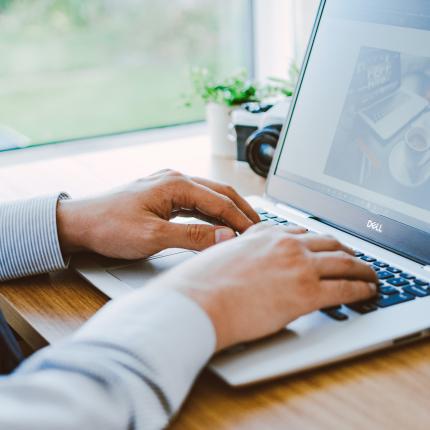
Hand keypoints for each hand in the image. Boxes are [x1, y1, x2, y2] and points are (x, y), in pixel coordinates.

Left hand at [57, 170, 259, 258]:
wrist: (80, 222)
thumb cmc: (110, 227)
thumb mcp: (153, 236)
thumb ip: (193, 236)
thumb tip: (226, 236)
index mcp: (175, 184)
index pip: (220, 201)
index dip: (241, 219)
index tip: (256, 234)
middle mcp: (175, 179)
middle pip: (220, 192)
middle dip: (241, 210)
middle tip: (259, 227)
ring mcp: (169, 185)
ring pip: (209, 196)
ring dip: (228, 211)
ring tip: (245, 227)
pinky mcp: (163, 195)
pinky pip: (196, 202)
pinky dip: (211, 213)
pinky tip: (219, 224)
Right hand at [150, 223, 377, 350]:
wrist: (197, 302)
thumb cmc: (201, 283)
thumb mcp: (219, 254)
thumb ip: (238, 249)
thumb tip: (239, 252)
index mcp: (263, 234)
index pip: (301, 232)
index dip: (319, 240)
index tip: (326, 246)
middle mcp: (285, 245)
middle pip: (329, 242)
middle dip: (347, 250)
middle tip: (355, 259)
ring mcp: (298, 266)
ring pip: (344, 262)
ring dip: (362, 268)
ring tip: (370, 275)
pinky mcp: (306, 293)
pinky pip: (346, 288)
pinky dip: (361, 289)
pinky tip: (366, 292)